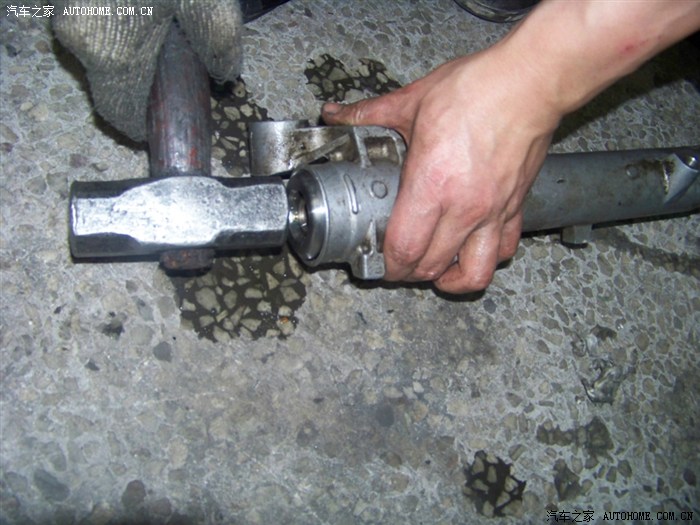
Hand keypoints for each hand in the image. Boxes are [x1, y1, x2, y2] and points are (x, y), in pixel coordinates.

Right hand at [52, 0, 241, 141]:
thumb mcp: (208, 2)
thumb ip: (220, 45)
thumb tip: (225, 74)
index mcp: (110, 51)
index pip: (118, 114)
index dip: (142, 124)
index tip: (163, 121)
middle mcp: (77, 34)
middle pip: (109, 80)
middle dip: (142, 80)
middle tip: (177, 67)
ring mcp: (67, 8)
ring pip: (102, 49)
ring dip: (133, 49)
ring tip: (168, 27)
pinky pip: (96, 22)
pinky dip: (122, 24)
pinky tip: (147, 8)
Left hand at [322, 45, 561, 293]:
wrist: (531, 80)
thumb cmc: (477, 89)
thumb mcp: (413, 100)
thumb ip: (368, 114)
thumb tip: (334, 114)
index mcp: (432, 184)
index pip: (404, 247)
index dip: (388, 265)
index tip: (379, 262)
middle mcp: (464, 207)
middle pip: (431, 266)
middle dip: (408, 273)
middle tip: (397, 264)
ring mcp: (493, 211)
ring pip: (475, 272)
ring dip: (450, 280)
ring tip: (435, 272)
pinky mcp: (516, 206)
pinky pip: (504, 250)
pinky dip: (486, 259)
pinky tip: (471, 249)